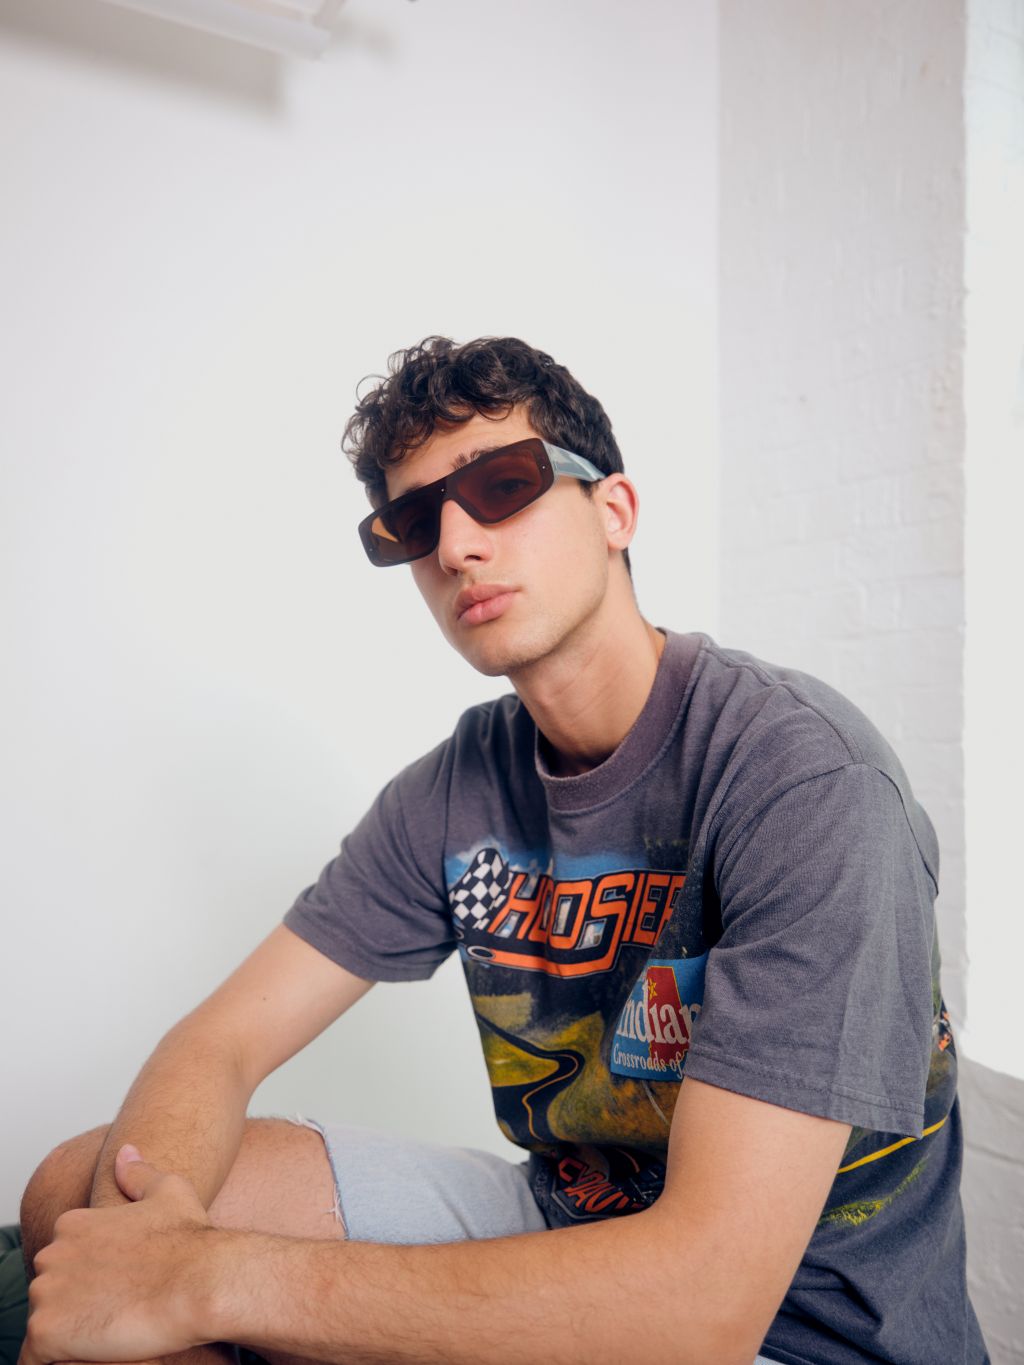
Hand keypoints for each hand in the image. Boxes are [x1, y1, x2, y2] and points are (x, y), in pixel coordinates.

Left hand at [21, 1145, 215, 1364]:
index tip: (118, 1288)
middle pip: (50, 1291)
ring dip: (69, 1333)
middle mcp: (52, 1254)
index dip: (90, 1279)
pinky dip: (59, 1361)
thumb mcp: (169, 1191)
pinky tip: (95, 1352)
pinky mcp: (47, 1332)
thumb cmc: (190, 1240)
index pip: (64, 1262)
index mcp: (73, 1224)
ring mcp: (46, 1293)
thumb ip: (138, 1173)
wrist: (200, 1281)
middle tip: (116, 1311)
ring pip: (44, 1324)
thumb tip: (125, 1152)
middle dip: (75, 1305)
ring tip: (109, 1332)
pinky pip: (36, 1358)